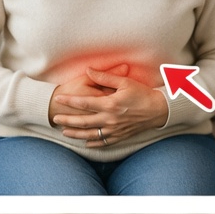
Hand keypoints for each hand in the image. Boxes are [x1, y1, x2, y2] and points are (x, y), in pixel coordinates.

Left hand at [50, 67, 167, 145]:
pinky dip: (94, 143)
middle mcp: (110, 119)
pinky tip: (86, 143)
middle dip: (67, 121)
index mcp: (110, 104)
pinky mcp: (120, 135)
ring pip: (91, 134)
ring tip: (65, 132)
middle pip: (83, 122)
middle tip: (55, 119)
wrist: (159, 110)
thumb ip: (105, 76)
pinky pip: (104, 142)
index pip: (84, 103)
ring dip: (77, 134)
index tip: (58, 98)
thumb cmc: (143, 94)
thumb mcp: (124, 82)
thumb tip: (88, 70)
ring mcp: (115, 129)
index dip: (69, 101)